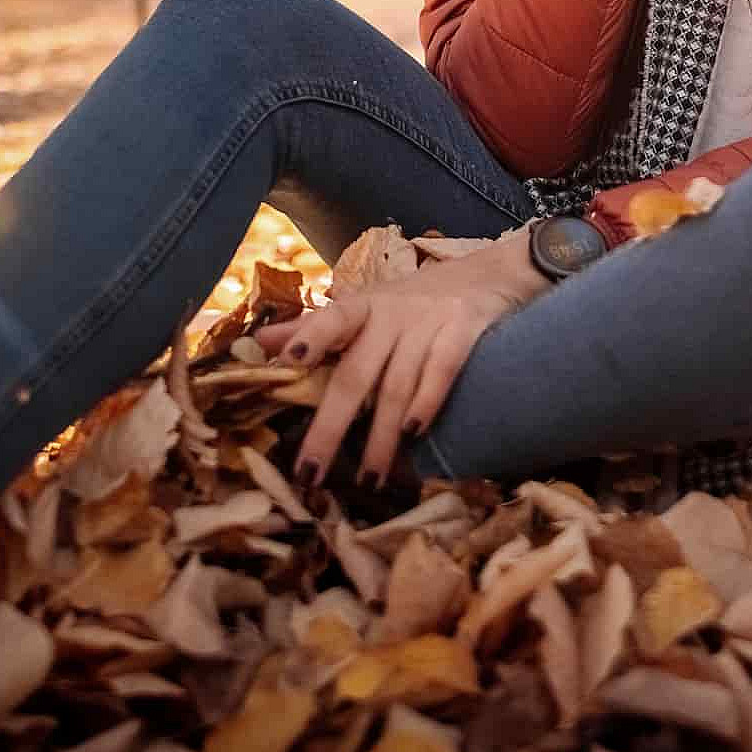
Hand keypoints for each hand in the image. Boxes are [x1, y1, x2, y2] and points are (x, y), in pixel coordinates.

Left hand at [252, 231, 551, 486]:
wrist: (490, 273)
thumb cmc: (414, 300)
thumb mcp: (366, 306)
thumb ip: (316, 326)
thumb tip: (261, 343)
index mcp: (362, 306)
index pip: (332, 317)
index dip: (311, 335)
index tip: (289, 360)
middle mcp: (391, 313)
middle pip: (356, 373)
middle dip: (331, 426)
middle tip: (310, 473)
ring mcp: (429, 321)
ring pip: (397, 385)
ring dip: (381, 436)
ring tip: (368, 478)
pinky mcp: (465, 329)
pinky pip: (443, 369)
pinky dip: (428, 400)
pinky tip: (416, 433)